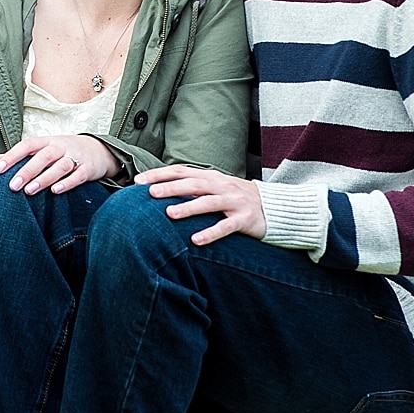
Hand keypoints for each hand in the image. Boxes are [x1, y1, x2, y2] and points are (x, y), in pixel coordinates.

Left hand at [0, 134, 118, 195]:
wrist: (98, 150)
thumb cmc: (62, 152)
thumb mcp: (41, 150)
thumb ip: (16, 157)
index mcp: (46, 142)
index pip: (26, 146)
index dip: (12, 156)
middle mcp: (60, 147)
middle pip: (42, 157)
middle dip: (27, 171)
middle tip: (12, 186)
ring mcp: (75, 157)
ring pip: (60, 166)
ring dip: (44, 178)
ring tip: (30, 191)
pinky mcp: (88, 169)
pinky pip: (78, 175)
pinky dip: (67, 183)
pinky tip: (56, 191)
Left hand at [135, 164, 265, 245]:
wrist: (275, 207)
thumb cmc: (237, 199)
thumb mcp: (216, 188)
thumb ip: (193, 187)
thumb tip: (160, 189)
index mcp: (211, 177)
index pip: (181, 171)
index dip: (160, 174)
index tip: (138, 180)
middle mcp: (221, 186)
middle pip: (193, 184)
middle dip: (171, 188)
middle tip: (149, 193)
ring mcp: (234, 202)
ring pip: (208, 202)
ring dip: (188, 208)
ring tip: (169, 214)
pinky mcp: (245, 219)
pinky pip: (226, 226)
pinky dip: (210, 233)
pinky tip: (195, 241)